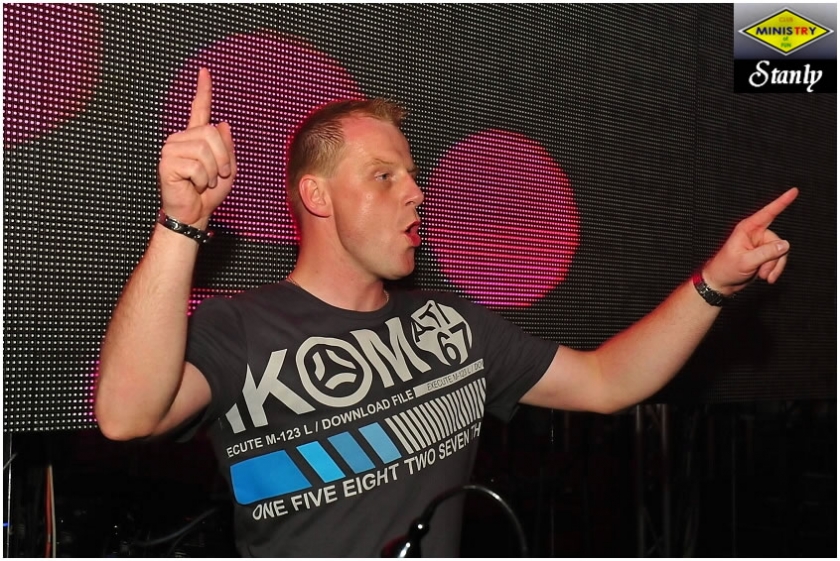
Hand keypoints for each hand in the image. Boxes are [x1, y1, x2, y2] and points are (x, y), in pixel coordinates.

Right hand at [158, 67, 235, 225]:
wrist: (194, 213)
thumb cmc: (209, 193)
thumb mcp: (228, 169)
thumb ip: (227, 147)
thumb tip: (222, 123)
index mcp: (195, 138)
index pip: (199, 109)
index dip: (203, 90)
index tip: (205, 72)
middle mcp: (181, 139)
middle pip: (210, 133)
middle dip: (223, 158)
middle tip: (218, 175)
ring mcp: (171, 150)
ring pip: (204, 150)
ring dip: (213, 171)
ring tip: (205, 182)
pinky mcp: (166, 163)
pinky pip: (196, 166)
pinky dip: (203, 180)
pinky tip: (194, 185)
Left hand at [702, 187, 798, 295]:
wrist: (721, 282)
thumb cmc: (726, 269)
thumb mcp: (746, 261)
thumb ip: (766, 253)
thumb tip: (785, 245)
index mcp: (747, 229)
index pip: (768, 212)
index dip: (782, 201)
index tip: (793, 191)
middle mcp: (756, 234)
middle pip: (778, 242)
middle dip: (774, 260)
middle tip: (763, 272)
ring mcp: (761, 245)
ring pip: (780, 252)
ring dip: (774, 267)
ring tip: (764, 276)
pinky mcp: (764, 255)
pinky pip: (778, 259)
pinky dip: (774, 269)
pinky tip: (767, 277)